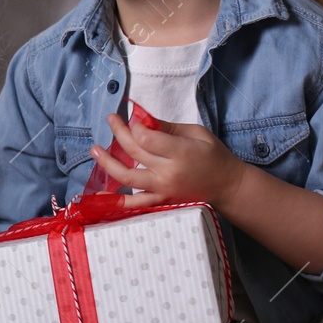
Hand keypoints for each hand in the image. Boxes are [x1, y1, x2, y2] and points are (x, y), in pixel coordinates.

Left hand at [91, 113, 245, 209]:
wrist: (227, 186)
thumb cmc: (214, 156)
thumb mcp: (196, 133)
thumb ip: (167, 127)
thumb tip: (141, 118)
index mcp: (180, 153)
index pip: (146, 138)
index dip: (136, 126)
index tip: (135, 119)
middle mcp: (168, 173)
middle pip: (134, 153)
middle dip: (119, 133)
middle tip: (111, 120)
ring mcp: (162, 190)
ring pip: (127, 177)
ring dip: (108, 163)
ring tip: (95, 149)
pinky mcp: (161, 201)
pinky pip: (135, 203)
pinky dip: (116, 201)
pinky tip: (99, 194)